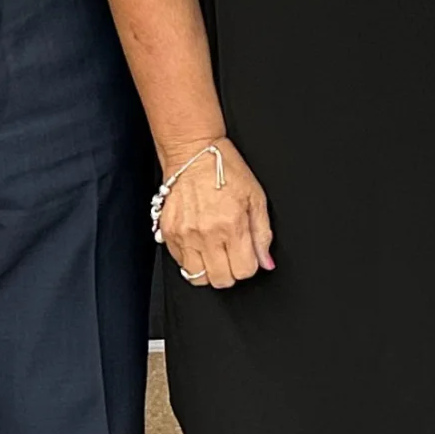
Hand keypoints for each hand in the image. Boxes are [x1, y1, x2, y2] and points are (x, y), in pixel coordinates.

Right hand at [158, 136, 272, 289]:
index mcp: (233, 225)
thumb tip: (266, 262)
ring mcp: (185, 235)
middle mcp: (207, 233)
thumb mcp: (256, 197)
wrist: (194, 153)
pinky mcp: (168, 232)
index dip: (249, 266)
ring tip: (214, 252)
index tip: (247, 255)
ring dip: (209, 270)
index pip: (244, 271)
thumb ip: (262, 234)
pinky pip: (180, 263)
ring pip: (197, 277)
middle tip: (232, 255)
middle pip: (221, 280)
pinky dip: (191, 259)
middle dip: (231, 272)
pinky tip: (199, 243)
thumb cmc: (226, 170)